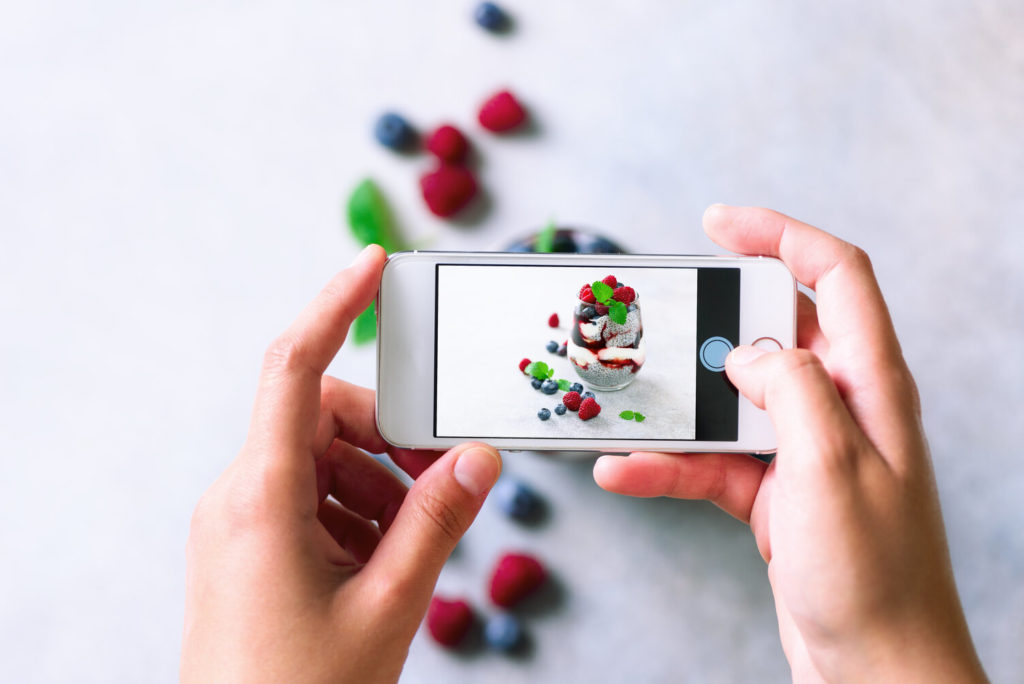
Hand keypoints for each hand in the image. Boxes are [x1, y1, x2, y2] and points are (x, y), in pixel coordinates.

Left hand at [181, 245, 501, 683]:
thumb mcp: (388, 604)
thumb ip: (438, 522)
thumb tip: (479, 457)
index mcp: (261, 498)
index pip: (292, 369)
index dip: (333, 306)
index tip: (371, 264)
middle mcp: (239, 497)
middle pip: (322, 417)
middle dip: (388, 437)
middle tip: (442, 478)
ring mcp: (240, 522)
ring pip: (321, 458)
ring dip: (376, 482)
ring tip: (411, 541)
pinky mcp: (247, 545)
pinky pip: (309, 496)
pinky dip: (355, 510)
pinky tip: (382, 559)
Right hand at [594, 206, 986, 681]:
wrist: (872, 666)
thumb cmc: (875, 575)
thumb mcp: (831, 465)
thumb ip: (790, 388)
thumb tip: (746, 352)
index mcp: (870, 383)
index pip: (836, 275)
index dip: (780, 235)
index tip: (718, 223)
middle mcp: (837, 406)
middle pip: (769, 330)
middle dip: (709, 321)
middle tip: (657, 320)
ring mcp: (801, 449)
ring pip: (728, 400)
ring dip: (676, 404)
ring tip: (624, 401)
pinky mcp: (771, 491)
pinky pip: (709, 461)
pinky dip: (667, 464)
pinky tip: (624, 470)